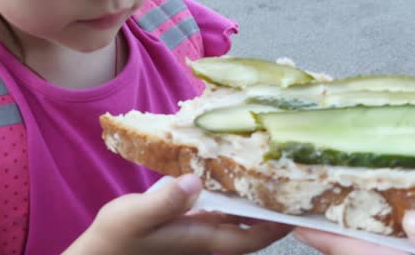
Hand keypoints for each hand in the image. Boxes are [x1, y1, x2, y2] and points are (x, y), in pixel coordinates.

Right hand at [66, 174, 290, 254]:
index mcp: (199, 240)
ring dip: (251, 201)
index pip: (249, 237)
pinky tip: (230, 175)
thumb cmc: (115, 239)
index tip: (298, 209)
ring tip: (269, 173)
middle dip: (270, 210)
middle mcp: (204, 239)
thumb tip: (195, 181)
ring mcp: (195, 233)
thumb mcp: (134, 216)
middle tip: (291, 182)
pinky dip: (228, 196)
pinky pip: (216, 211)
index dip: (275, 225)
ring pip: (233, 219)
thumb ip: (164, 201)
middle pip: (248, 228)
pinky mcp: (184, 225)